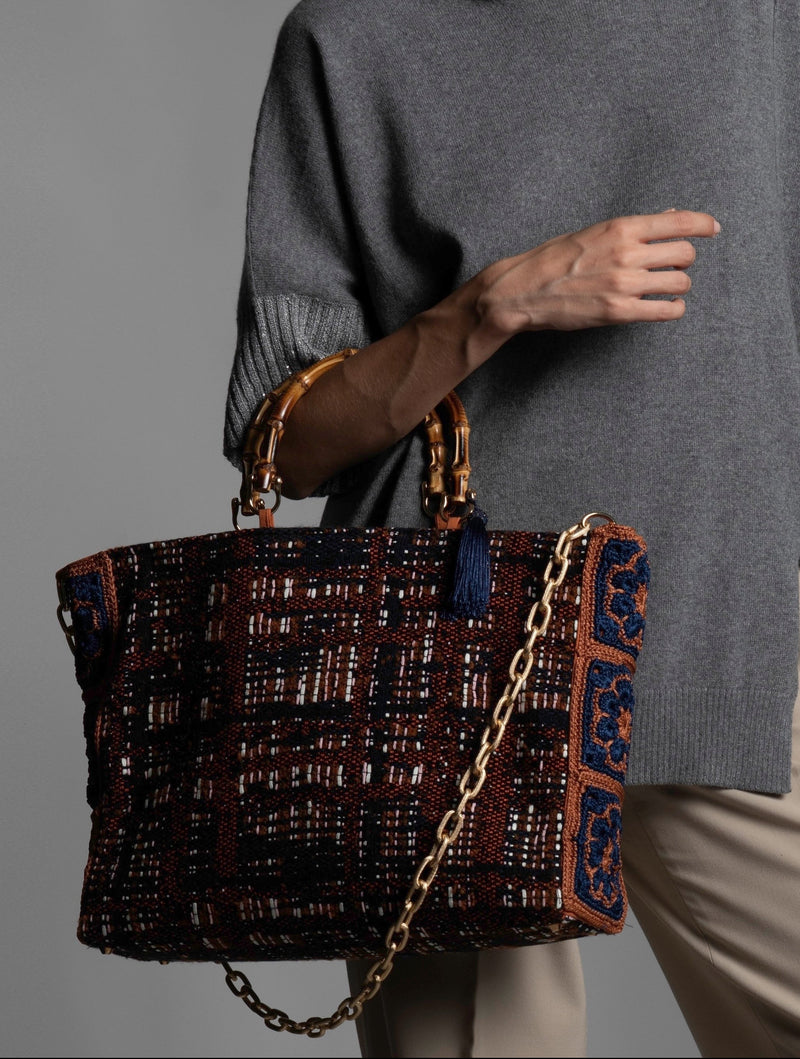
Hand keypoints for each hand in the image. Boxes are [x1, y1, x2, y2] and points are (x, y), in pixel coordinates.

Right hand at [474, 209, 719, 335]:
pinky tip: (665, 307)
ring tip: (664, 288)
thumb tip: (669, 215)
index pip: (679, 221)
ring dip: (678, 286)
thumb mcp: (593, 231)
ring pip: (681, 282)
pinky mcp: (620, 312)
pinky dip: (673, 309)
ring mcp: (625, 284)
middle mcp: (628, 253)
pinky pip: (667, 310)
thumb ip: (632, 227)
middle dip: (684, 260)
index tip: (712, 229)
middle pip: (685, 254)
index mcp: (621, 227)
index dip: (703, 225)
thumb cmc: (553, 259)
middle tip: (673, 266)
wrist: (523, 291)